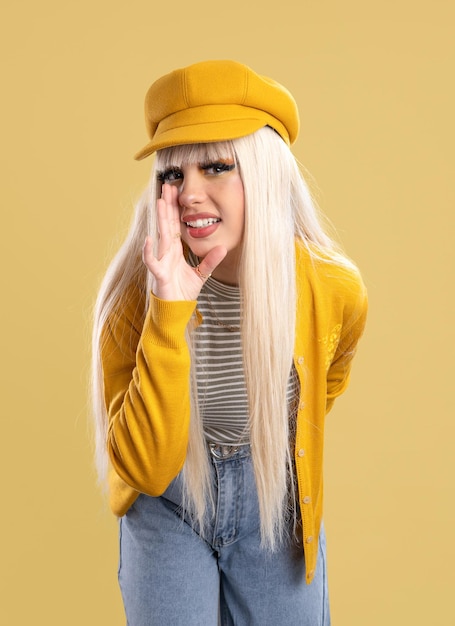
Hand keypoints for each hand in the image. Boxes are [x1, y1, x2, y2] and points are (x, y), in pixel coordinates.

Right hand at [142, 184, 226, 300]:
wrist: (175, 309)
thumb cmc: (183, 291)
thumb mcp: (201, 274)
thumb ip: (210, 261)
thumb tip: (223, 248)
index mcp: (175, 250)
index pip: (174, 224)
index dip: (174, 208)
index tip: (174, 191)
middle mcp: (166, 252)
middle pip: (167, 224)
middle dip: (167, 205)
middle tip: (167, 185)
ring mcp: (162, 262)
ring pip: (161, 236)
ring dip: (160, 219)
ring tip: (159, 201)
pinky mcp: (159, 275)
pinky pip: (152, 262)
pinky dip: (149, 252)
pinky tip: (149, 239)